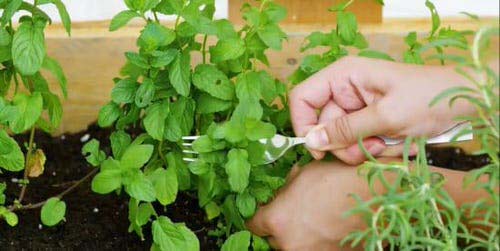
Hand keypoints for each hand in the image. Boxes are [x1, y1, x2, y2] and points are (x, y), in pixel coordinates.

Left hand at [246, 161, 367, 250]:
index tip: (264, 213)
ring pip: (294, 248)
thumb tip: (283, 193)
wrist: (378, 194)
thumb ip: (286, 189)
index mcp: (277, 220)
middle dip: (281, 228)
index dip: (259, 216)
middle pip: (274, 240)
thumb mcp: (303, 175)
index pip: (253, 225)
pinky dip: (319, 243)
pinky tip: (329, 229)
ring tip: (315, 221)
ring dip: (300, 237)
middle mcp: (290, 244)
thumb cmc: (339, 180)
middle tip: (295, 214)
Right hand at [290, 56, 475, 163]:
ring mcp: (354, 105)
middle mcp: (343, 89)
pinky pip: (354, 141)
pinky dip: (369, 148)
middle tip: (369, 147)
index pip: (302, 98)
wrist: (461, 102)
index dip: (303, 124)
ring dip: (358, 148)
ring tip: (384, 144)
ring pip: (338, 137)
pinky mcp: (365, 119)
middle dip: (343, 142)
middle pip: (321, 124)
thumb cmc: (428, 98)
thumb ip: (346, 129)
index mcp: (343, 75)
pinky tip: (389, 144)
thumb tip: (311, 140)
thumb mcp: (386, 116)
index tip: (318, 149)